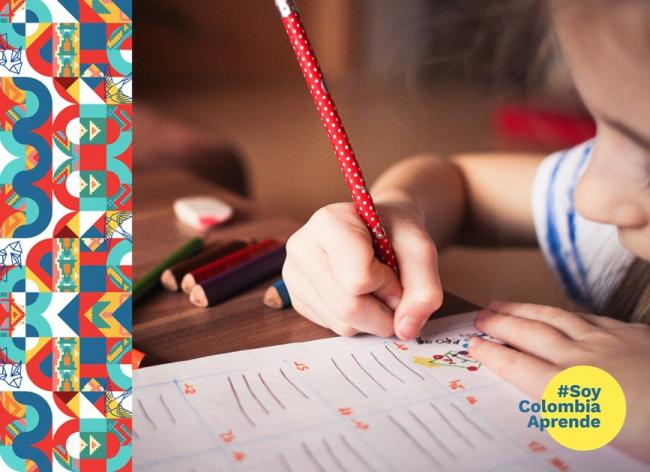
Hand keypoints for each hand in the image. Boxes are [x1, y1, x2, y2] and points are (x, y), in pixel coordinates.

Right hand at [283, 202, 442, 339]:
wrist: (379, 229)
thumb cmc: (395, 233)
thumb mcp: (420, 249)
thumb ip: (424, 288)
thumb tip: (405, 330)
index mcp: (328, 222)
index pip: (358, 278)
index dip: (387, 283)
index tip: (393, 267)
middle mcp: (301, 248)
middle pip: (347, 307)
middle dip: (383, 309)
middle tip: (392, 289)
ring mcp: (294, 276)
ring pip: (341, 323)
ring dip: (372, 317)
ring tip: (374, 288)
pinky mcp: (297, 300)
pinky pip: (333, 328)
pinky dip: (357, 321)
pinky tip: (358, 295)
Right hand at [469, 301, 649, 461]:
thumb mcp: (603, 438)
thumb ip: (569, 414)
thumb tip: (548, 404)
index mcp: (570, 392)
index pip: (519, 367)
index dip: (493, 354)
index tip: (473, 344)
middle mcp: (582, 361)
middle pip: (531, 335)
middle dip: (501, 324)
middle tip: (480, 316)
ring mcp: (607, 342)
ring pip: (555, 319)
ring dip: (525, 311)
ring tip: (505, 304)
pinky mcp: (632, 334)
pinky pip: (589, 318)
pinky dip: (567, 314)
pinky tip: (561, 312)